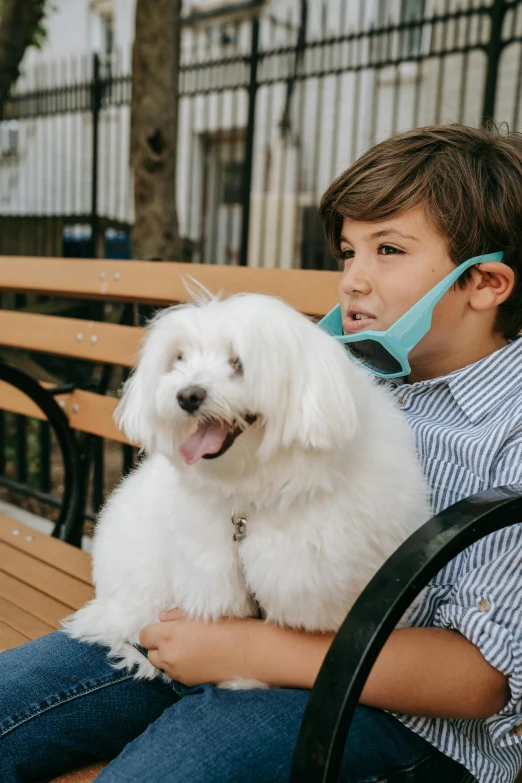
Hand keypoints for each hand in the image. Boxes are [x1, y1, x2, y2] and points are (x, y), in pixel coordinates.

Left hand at [139, 609, 256, 685]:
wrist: (251, 653)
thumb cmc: (229, 626)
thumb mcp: (201, 613)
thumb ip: (176, 615)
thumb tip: (161, 618)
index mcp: (169, 635)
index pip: (144, 635)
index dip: (154, 630)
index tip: (167, 627)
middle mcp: (169, 656)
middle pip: (150, 653)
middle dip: (159, 645)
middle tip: (178, 637)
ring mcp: (178, 673)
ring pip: (162, 665)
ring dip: (169, 657)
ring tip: (190, 648)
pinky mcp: (189, 684)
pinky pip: (175, 674)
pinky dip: (180, 667)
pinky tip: (198, 658)